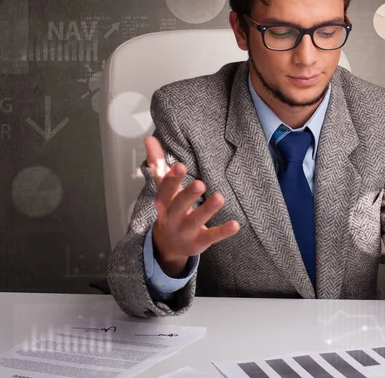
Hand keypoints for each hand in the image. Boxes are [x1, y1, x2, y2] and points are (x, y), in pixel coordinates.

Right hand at [144, 136, 239, 276]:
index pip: (165, 191)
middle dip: (188, 195)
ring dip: (208, 209)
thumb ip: (157, 163)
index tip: (180, 166)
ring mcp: (186, 231)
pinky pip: (212, 236)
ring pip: (196, 220)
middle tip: (200, 183)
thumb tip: (149, 137)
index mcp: (163, 203)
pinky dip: (223, 231)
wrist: (168, 246)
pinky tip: (235, 224)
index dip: (171, 180)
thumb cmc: (169, 208)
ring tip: (220, 197)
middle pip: (179, 206)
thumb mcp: (163, 189)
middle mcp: (172, 218)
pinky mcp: (199, 242)